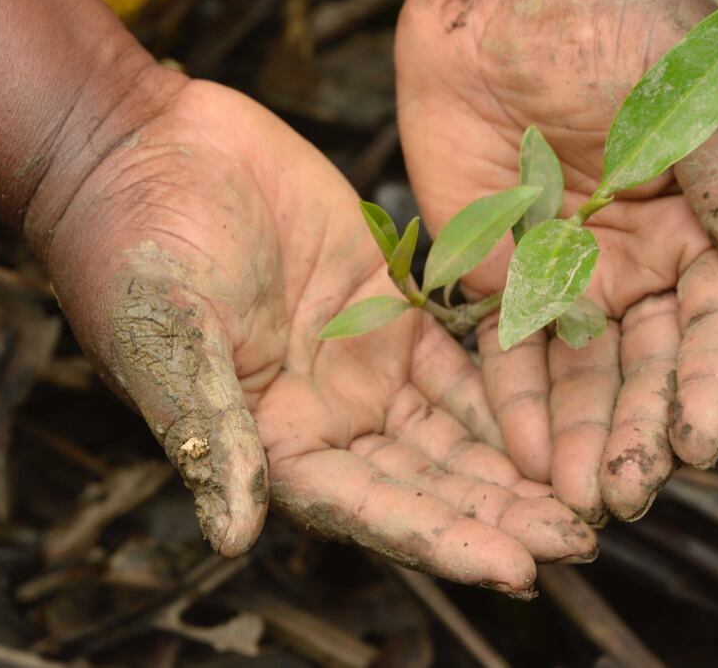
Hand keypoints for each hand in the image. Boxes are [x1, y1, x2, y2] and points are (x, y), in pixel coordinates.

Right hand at [37, 77, 595, 593]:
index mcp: (273, 440)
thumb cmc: (130, 248)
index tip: (519, 567)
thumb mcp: (166, 338)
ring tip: (587, 494)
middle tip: (581, 540)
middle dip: (504, 514)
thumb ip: (211, 432)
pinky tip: (564, 410)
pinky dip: (509, 389)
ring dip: (518, 463)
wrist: (146, 150)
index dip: (445, 539)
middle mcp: (329, 415)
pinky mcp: (391, 303)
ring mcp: (365, 362)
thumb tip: (233, 532)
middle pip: (431, 482)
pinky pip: (462, 358)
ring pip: (456, 430)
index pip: (373, 508)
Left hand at [394, 0, 717, 523]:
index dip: (712, 383)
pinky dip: (512, 402)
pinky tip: (517, 456)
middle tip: (624, 496)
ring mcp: (570, 275)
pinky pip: (507, 350)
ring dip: (579, 439)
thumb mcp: (685, 92)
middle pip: (650, 368)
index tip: (703, 440)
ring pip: (582, 377)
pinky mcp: (499, 273)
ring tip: (571, 503)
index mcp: (706, 224)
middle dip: (639, 434)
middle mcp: (643, 264)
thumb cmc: (610, 14)